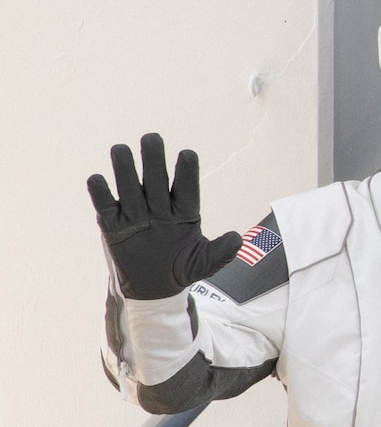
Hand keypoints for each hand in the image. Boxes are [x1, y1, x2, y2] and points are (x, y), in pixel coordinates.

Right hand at [87, 134, 241, 299]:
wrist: (155, 288)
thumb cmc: (182, 269)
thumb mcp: (204, 264)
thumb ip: (221, 252)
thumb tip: (237, 239)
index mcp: (184, 212)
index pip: (187, 189)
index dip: (187, 172)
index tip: (187, 154)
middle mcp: (159, 207)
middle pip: (156, 180)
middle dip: (154, 160)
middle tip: (151, 138)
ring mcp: (136, 214)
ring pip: (130, 187)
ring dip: (125, 169)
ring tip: (121, 150)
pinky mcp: (114, 225)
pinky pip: (106, 206)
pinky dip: (101, 193)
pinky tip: (97, 180)